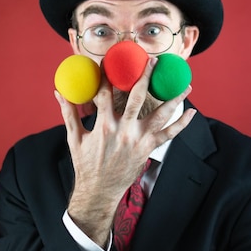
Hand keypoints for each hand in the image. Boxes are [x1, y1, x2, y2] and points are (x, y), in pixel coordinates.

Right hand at [55, 58, 195, 246]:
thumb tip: (59, 91)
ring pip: (160, 115)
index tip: (113, 61)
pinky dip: (182, 124)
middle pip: (137, 97)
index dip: (109, 75)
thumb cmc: (85, 164)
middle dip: (146, 77)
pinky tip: (192, 112)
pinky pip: (169, 135)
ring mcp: (138, 140)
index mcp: (103, 125)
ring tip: (186, 84)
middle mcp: (123, 130)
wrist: (98, 190)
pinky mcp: (148, 149)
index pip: (106, 93)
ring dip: (174, 98)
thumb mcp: (74, 137)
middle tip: (154, 61)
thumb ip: (69, 113)